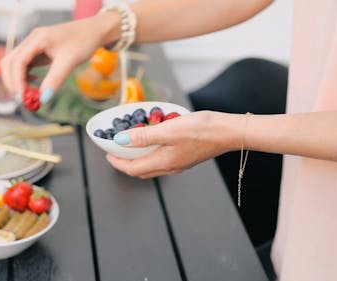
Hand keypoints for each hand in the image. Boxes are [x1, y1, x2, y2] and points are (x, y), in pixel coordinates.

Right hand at [0, 18, 104, 100]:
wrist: (95, 31)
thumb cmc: (84, 40)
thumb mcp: (70, 62)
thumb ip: (55, 80)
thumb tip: (43, 98)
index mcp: (37, 39)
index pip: (17, 61)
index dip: (17, 81)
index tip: (23, 97)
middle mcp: (32, 41)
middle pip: (9, 63)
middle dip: (12, 82)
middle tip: (23, 99)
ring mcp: (33, 45)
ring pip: (14, 64)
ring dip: (17, 80)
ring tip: (29, 94)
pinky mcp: (38, 51)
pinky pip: (23, 65)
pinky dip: (24, 77)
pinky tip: (34, 83)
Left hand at [106, 111, 236, 177]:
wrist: (228, 132)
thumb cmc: (202, 130)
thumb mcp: (168, 130)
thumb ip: (143, 136)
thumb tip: (120, 141)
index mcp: (163, 162)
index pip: (132, 169)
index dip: (117, 163)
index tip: (108, 154)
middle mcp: (170, 167)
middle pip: (141, 170)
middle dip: (126, 163)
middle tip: (116, 151)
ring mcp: (179, 164)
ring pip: (151, 166)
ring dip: (138, 159)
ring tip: (131, 145)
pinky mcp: (186, 158)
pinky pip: (162, 160)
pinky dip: (151, 154)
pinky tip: (153, 141)